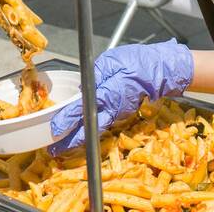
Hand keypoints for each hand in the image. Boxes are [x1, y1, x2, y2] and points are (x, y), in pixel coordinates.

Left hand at [48, 40, 192, 155]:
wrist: (160, 70)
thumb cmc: (135, 62)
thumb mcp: (109, 62)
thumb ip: (93, 76)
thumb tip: (81, 88)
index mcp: (107, 93)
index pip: (82, 110)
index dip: (66, 120)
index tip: (55, 130)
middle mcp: (112, 108)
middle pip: (88, 128)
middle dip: (70, 141)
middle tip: (54, 151)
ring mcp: (118, 112)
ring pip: (94, 127)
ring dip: (78, 137)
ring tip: (63, 144)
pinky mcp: (121, 112)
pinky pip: (102, 122)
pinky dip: (89, 128)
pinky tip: (80, 130)